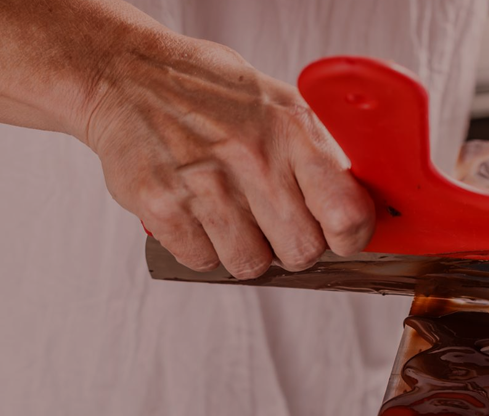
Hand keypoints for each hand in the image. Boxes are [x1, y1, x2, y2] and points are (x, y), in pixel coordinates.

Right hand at [85, 33, 374, 278]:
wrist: (127, 76)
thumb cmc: (213, 96)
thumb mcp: (282, 106)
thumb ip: (323, 157)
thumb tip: (361, 210)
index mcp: (293, 131)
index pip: (347, 214)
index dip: (349, 236)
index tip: (341, 235)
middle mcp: (253, 158)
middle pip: (302, 252)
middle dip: (292, 244)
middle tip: (273, 218)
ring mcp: (205, 185)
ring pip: (252, 265)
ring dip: (245, 249)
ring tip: (231, 212)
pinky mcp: (163, 207)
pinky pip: (204, 261)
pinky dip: (202, 247)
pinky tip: (197, 212)